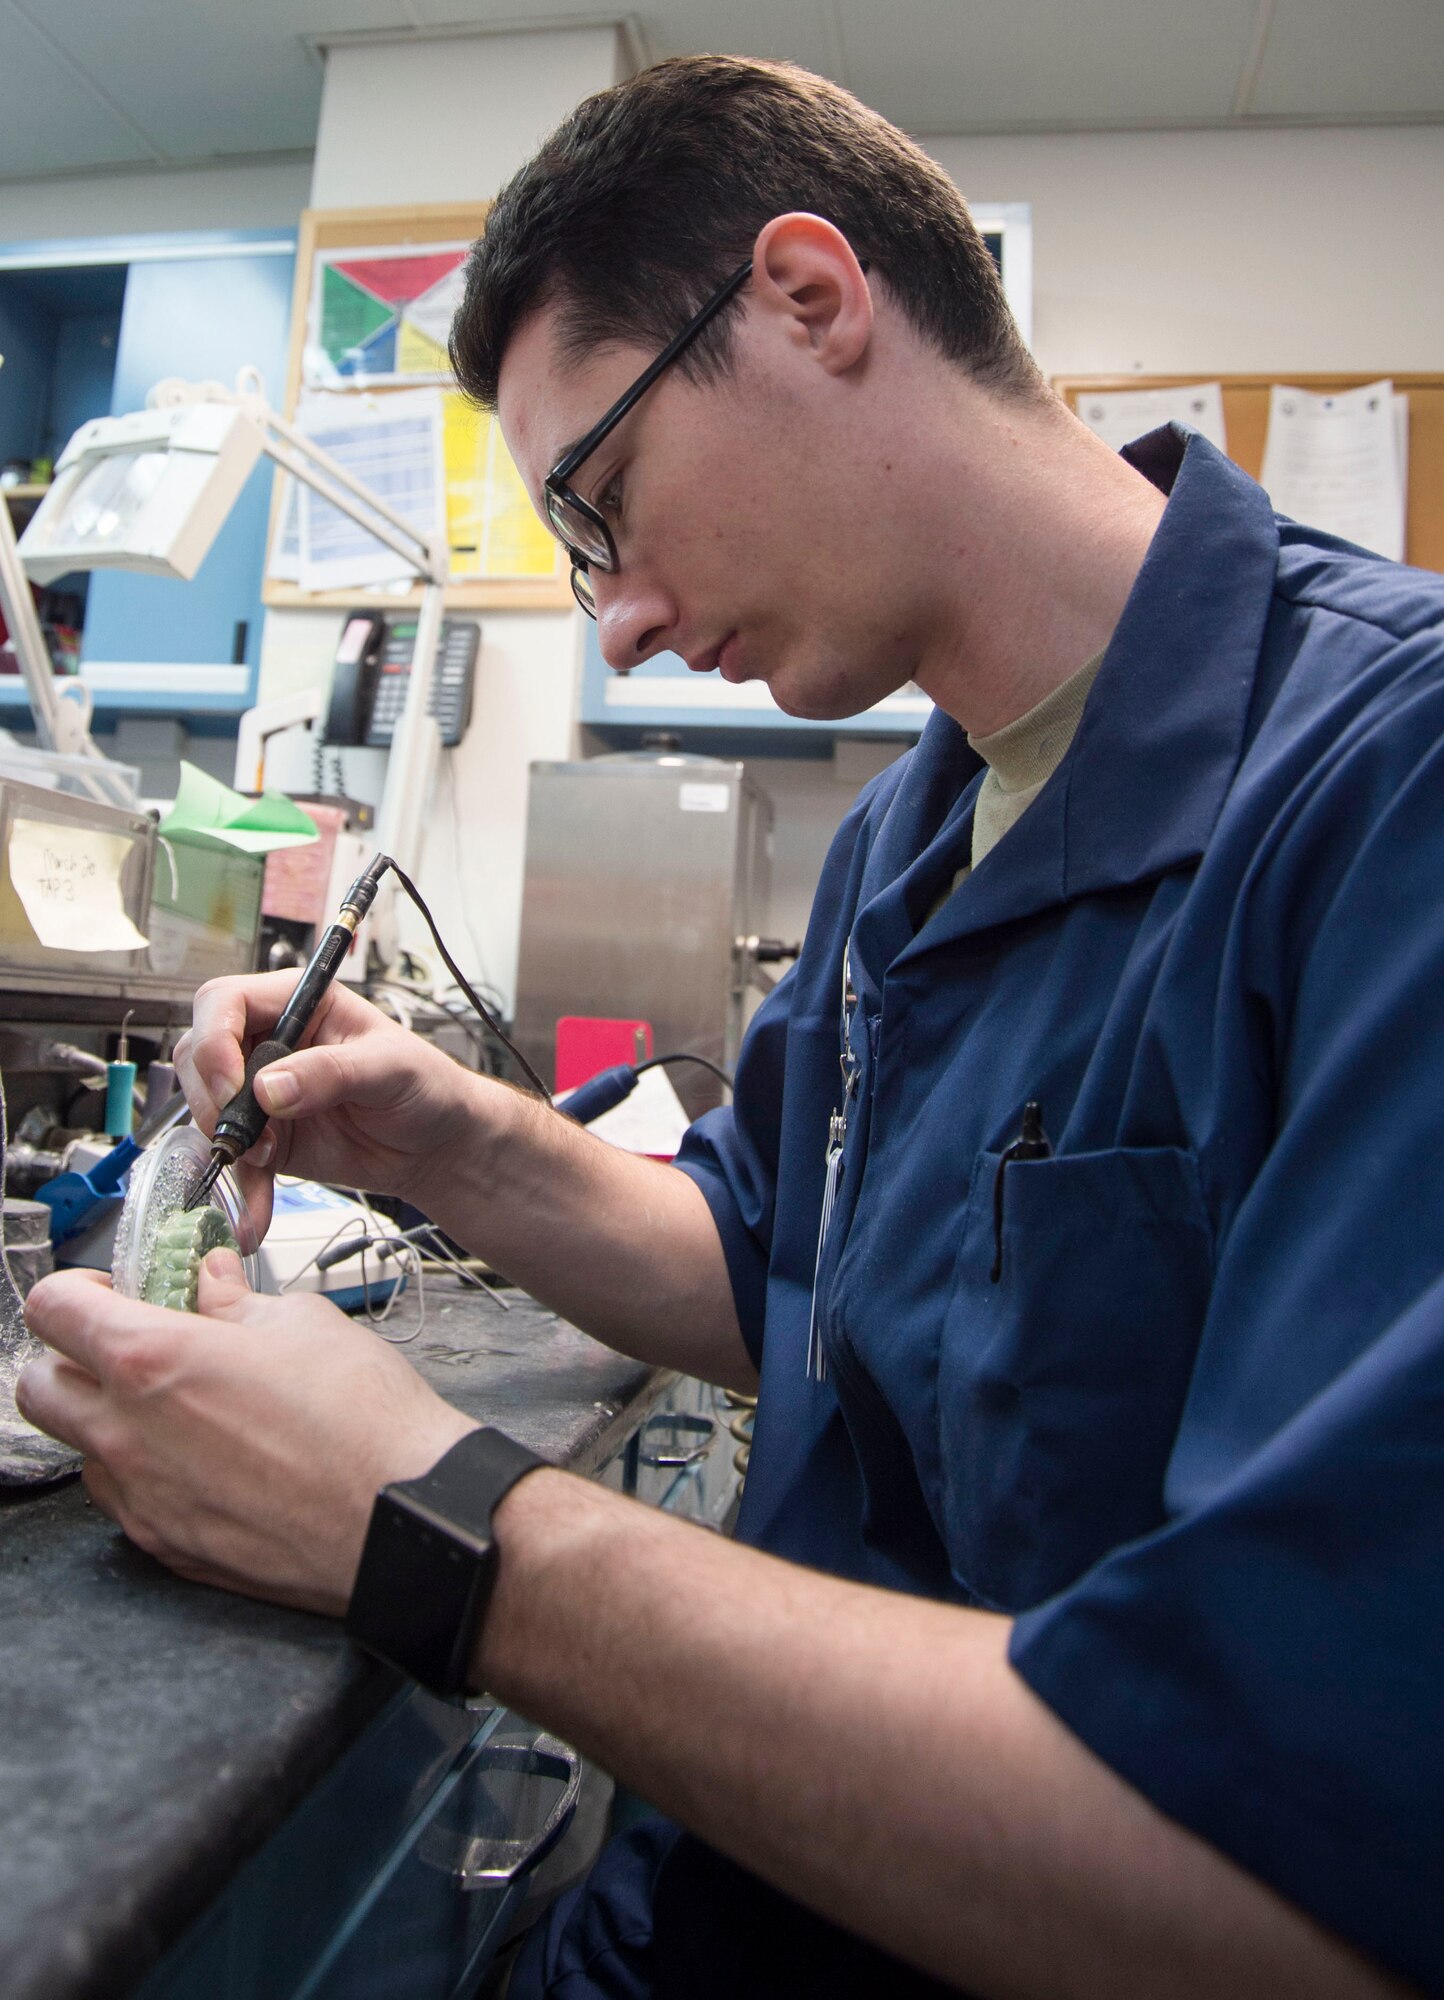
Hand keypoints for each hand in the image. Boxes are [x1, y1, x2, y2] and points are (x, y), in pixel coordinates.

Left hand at [16, 1252, 476, 1615]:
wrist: (402, 1516)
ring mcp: (140, 1499)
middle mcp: (126, 1434)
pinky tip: (204, 1460)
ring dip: (107, 1420)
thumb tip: (214, 1282)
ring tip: (178, 1409)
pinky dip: (143, 1473)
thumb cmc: (362, 1419)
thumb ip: (237, 1301)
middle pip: (37, 1386)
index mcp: (151, 1360)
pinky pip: (122, 1500)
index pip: (53, 1310)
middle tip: (129, 1347)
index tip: (114, 1293)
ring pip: (79, 1448)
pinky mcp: (165, 1546)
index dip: (78, 1291)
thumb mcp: (302, 1324)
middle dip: (70, 1358)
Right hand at [174, 971, 494, 1240]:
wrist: (437, 1144)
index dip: (215, 1040)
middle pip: (201, 1054)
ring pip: (206, 1106)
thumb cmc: (424, 1085)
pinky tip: (254, 1215)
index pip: (226, 1002)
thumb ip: (330, 1072)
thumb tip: (270, 1087)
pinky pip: (234, 1159)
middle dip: (212, 1097)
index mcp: (298, 1003)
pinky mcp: (266, 1136)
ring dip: (224, 1141)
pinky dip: (241, 1188)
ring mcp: (263, 1090)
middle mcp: (271, 1041)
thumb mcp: (388, 1068)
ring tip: (264, 1162)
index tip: (234, 1085)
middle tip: (247, 1132)